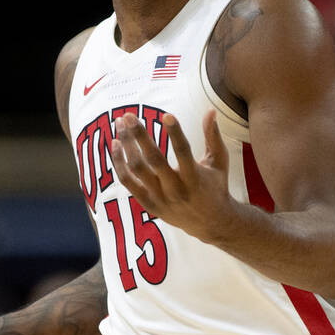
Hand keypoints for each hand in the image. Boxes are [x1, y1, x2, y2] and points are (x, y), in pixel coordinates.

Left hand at [111, 110, 234, 242]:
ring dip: (126, 145)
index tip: (166, 115)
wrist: (211, 224)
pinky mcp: (148, 204)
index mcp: (195, 178)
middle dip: (139, 135)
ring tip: (120, 124)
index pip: (183, 152)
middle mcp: (176, 189)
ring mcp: (160, 198)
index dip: (175, 133)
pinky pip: (127, 181)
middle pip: (153, 160)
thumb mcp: (219, 162)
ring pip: (137, 169)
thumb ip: (213, 136)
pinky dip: (119, 162)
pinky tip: (115, 143)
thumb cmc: (215, 186)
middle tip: (129, 115)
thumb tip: (210, 110)